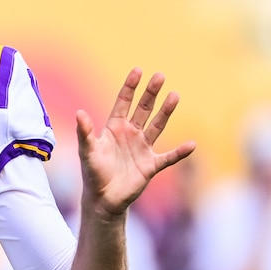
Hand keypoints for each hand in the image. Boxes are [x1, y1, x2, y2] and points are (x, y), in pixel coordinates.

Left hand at [76, 68, 195, 219]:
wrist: (103, 198)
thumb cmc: (92, 173)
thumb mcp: (87, 151)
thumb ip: (85, 132)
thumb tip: (79, 113)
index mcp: (114, 128)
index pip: (123, 102)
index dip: (130, 87)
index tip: (138, 70)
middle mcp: (130, 134)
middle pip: (143, 109)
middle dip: (151, 93)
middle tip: (160, 76)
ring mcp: (142, 148)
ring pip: (157, 126)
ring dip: (166, 112)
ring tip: (175, 95)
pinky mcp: (151, 165)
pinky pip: (169, 157)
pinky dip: (179, 152)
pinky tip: (191, 144)